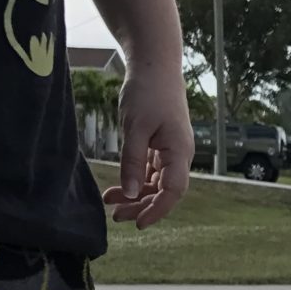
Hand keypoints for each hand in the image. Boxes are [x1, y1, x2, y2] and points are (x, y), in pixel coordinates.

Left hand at [101, 57, 192, 228]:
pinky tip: (119, 187)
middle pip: (164, 192)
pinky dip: (136, 180)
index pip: (173, 192)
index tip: (138, 224)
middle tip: (116, 216)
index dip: (157, 210)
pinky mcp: (160, 145)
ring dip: (136, 195)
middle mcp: (179, 155)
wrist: (154, 65)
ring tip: (111, 202)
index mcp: (179, 152)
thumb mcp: (135, 128)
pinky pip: (151, 171)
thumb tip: (130, 194)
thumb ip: (132, 162)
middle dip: (142, 206)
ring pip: (156, 183)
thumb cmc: (147, 92)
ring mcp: (170, 151)